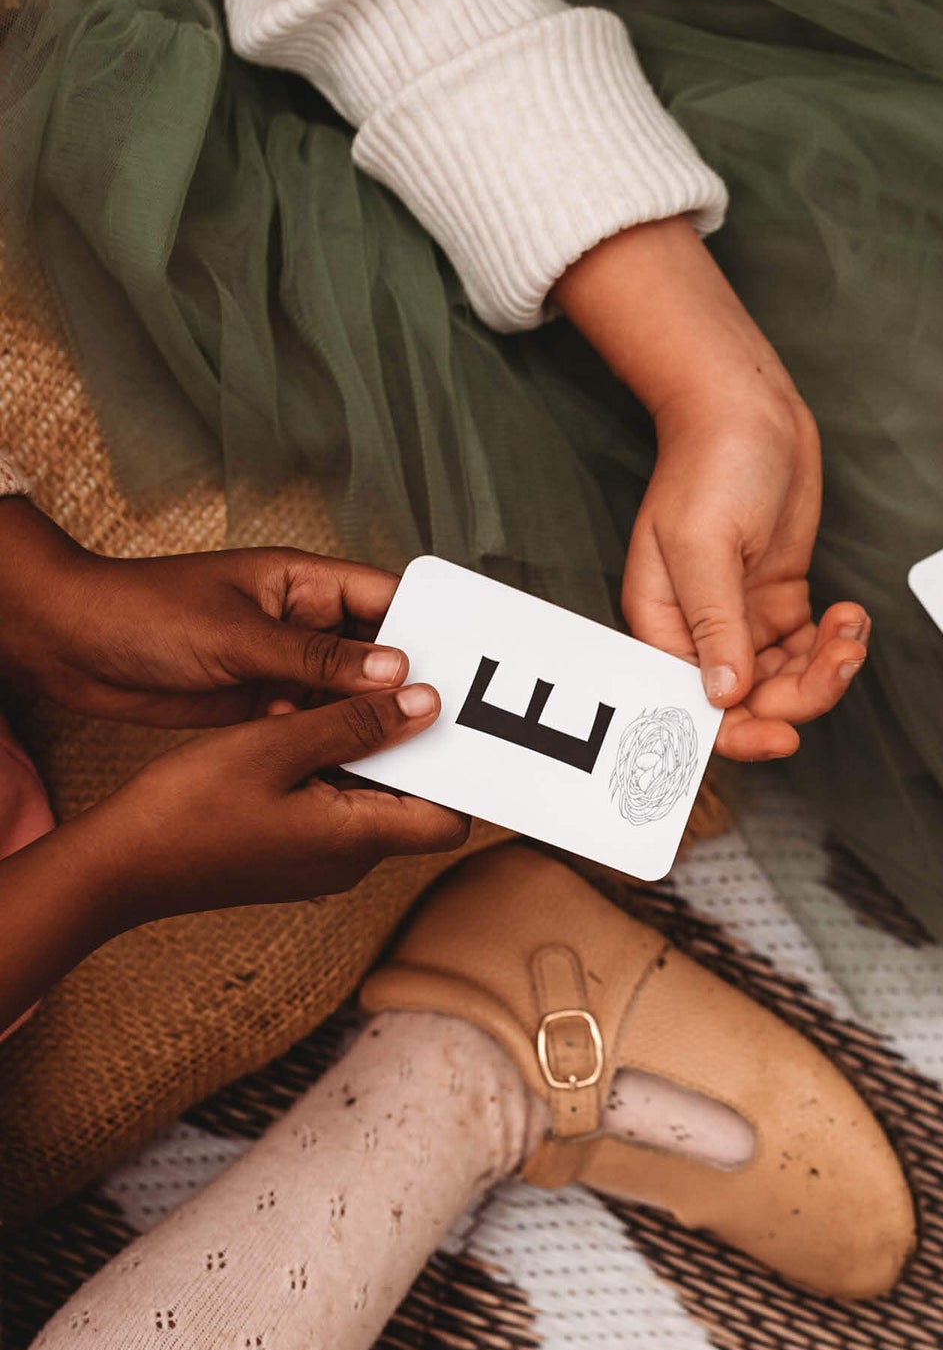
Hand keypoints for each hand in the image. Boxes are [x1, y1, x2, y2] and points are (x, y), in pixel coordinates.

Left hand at [0, 499, 411, 726]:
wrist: (67, 645)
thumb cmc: (141, 613)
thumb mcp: (238, 636)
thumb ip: (318, 659)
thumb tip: (396, 672)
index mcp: (304, 583)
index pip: (388, 598)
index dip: (430, 628)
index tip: (468, 666)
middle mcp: (304, 622)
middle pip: (379, 652)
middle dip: (407, 684)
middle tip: (445, 721)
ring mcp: (284, 664)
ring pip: (349, 694)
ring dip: (368, 720)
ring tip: (406, 752)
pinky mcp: (262, 700)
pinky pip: (314, 722)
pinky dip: (330, 742)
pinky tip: (349, 766)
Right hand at [89, 683, 466, 921]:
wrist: (115, 868)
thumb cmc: (185, 811)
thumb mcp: (274, 747)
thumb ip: (355, 724)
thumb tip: (426, 706)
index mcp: (358, 839)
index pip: (451, 820)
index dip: (459, 773)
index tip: (450, 722)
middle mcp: (351, 859)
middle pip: (414, 801)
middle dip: (406, 748)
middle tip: (390, 693)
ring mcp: (321, 859)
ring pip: (370, 796)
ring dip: (360, 751)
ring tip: (330, 704)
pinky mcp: (293, 852)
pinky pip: (333, 804)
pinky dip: (328, 767)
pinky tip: (296, 729)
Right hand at [625, 387, 869, 759]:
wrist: (748, 407)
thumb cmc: (711, 463)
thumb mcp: (703, 543)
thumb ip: (714, 623)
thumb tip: (722, 695)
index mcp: (664, 626)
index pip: (693, 707)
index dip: (739, 733)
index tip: (785, 736)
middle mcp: (701, 633)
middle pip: (751, 701)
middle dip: (802, 692)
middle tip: (840, 658)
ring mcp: (743, 619)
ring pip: (786, 680)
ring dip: (827, 667)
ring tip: (849, 628)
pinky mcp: (779, 601)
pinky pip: (808, 649)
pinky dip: (835, 643)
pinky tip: (850, 615)